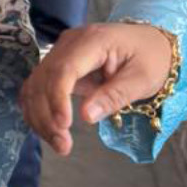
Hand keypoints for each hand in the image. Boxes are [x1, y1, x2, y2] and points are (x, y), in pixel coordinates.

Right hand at [19, 22, 173, 156]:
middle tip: (62, 146)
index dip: (58, 98)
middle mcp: (68, 43)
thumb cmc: (152, 58)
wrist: (151, 42)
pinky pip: (37, 88)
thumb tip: (86, 116)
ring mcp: (59, 53)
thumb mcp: (143, 78)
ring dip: (40, 117)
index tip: (64, 126)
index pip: (63, 69)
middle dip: (47, 115)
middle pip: (43, 79)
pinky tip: (48, 131)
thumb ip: (115, 95)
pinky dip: (38, 111)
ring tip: (59, 144)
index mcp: (93, 41)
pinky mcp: (56, 65)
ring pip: (35, 86)